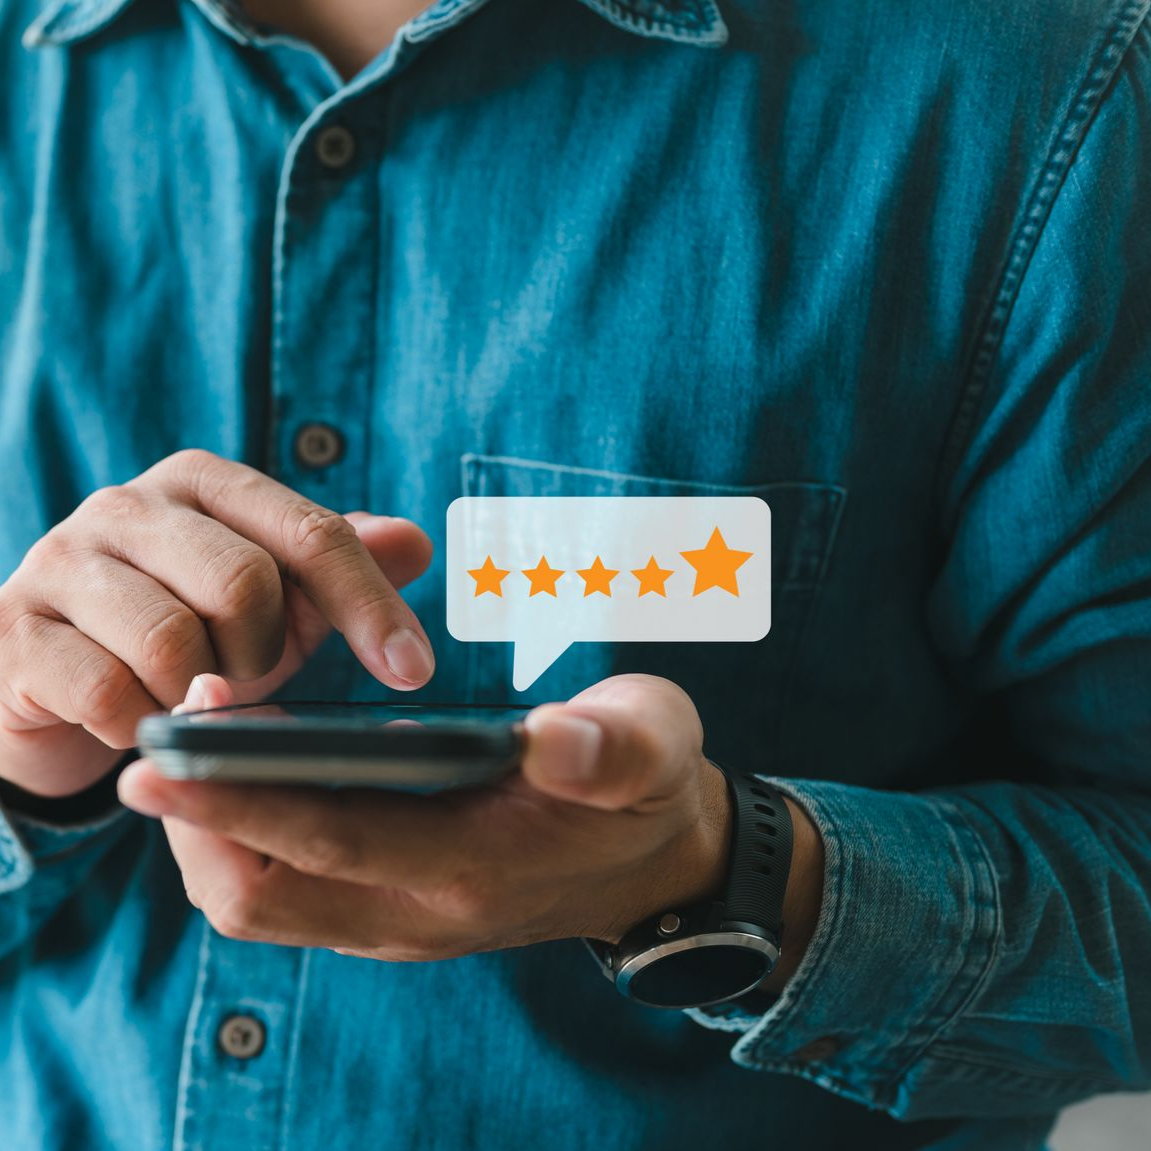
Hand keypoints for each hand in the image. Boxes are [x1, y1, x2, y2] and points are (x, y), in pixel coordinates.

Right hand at [0, 449, 433, 797]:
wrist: (54, 682)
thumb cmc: (184, 632)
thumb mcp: (273, 601)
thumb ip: (337, 567)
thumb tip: (416, 542)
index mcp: (205, 482)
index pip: (313, 534)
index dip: (371, 606)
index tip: (415, 670)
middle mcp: (129, 504)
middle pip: (245, 583)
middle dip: (263, 653)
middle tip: (243, 674)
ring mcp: (63, 561)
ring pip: (175, 642)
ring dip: (200, 693)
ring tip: (185, 692)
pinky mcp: (16, 629)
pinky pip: (110, 694)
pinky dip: (142, 725)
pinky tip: (135, 718)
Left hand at [118, 673, 823, 989]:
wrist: (659, 867)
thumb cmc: (648, 790)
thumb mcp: (655, 750)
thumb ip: (609, 750)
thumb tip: (552, 738)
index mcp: (479, 863)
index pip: (333, 838)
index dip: (242, 796)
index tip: (171, 746)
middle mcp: (423, 910)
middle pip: (264, 892)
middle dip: (195, 819)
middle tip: (161, 735)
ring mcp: (402, 922)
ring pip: (262, 903)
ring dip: (208, 836)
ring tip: (186, 754)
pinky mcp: (393, 913)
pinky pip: (286, 895)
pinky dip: (242, 845)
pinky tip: (237, 783)